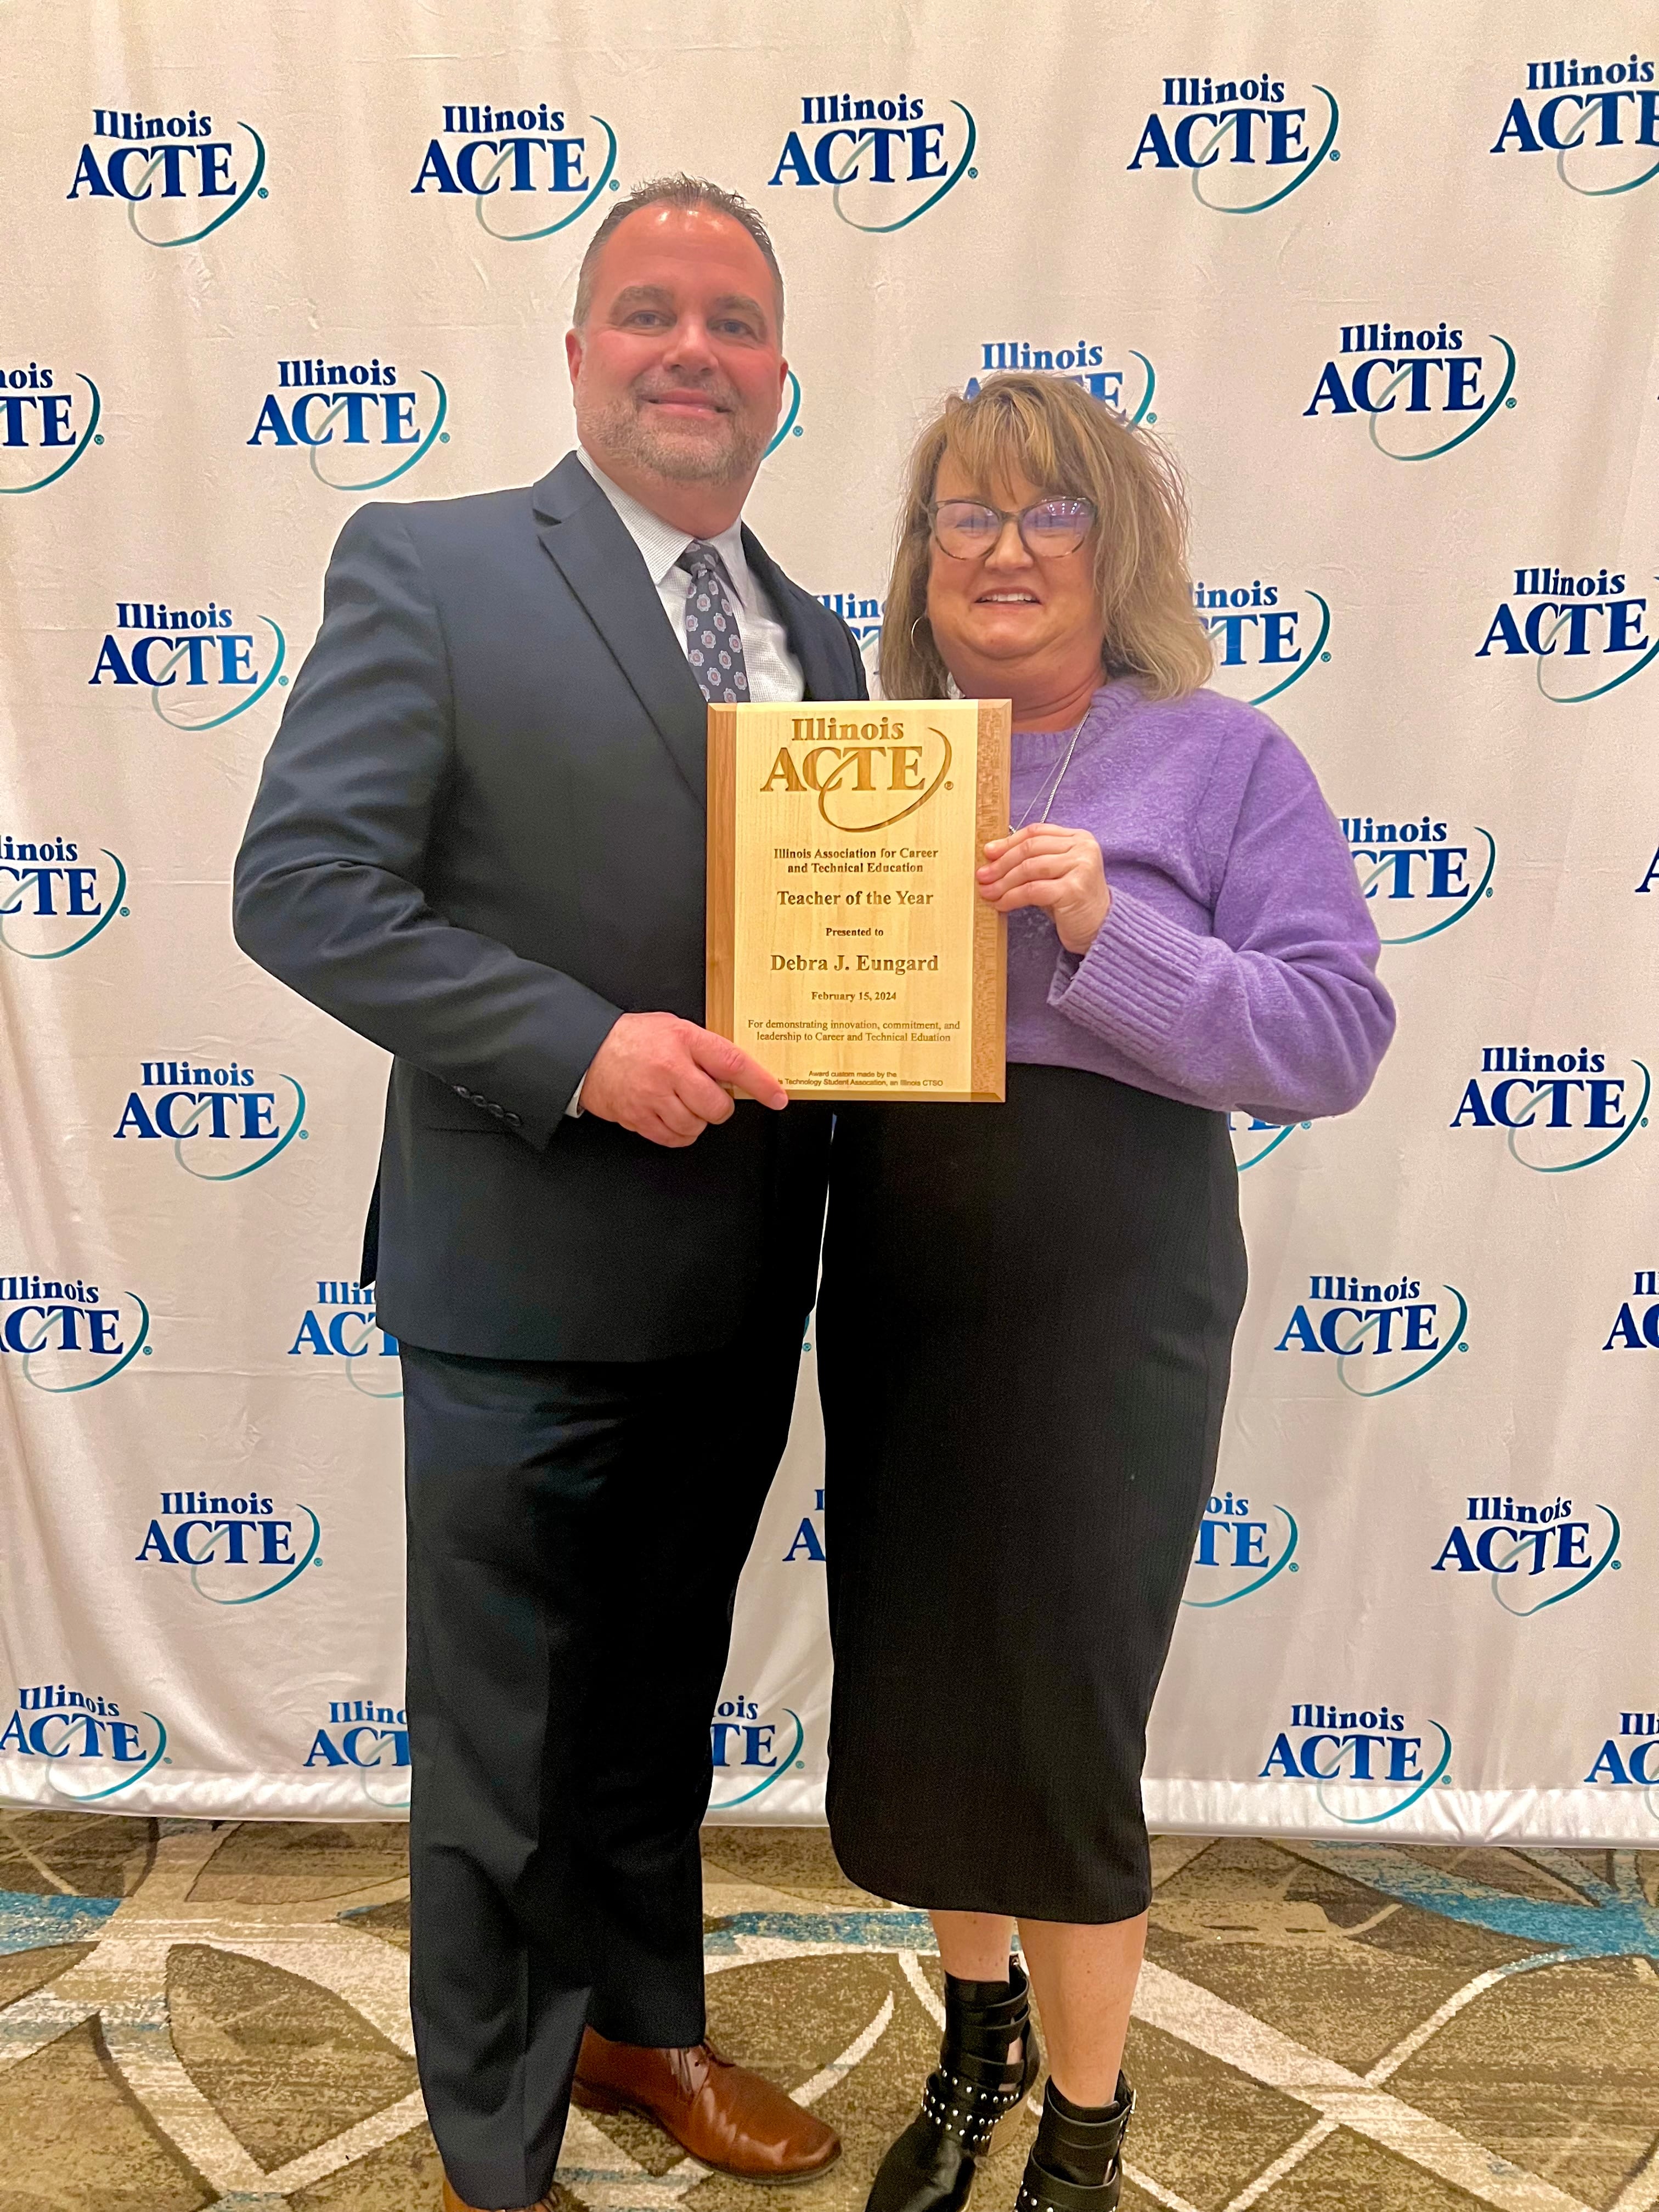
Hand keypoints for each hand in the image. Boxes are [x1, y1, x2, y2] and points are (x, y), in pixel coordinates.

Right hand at [580, 1012, 787, 1147]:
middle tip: (706, 1096)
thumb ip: (705, 1048)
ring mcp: (653, 1097)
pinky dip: (680, 1133)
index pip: (733, 1063)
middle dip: (718, 1107)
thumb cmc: (633, 1039)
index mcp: (684, 1040)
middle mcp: (670, 1069)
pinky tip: (671, 1116)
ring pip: (696, 1126)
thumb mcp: (674, 1028)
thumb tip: (736, 1073)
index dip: (760, 1083)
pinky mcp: (639, 1118)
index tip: (777, 1096)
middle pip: (716, 1106)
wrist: (588, 1050)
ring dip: (697, 1120)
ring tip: (682, 1102)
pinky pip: (674, 1139)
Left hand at [977, 823, 1111, 953]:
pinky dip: (1012, 897)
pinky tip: (1001, 904)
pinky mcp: (1074, 889)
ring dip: (1003, 882)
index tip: (988, 853)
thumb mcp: (1055, 875)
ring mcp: (1081, 867)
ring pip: (1029, 868)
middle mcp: (1083, 848)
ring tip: (988, 892)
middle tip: (982, 876)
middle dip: (1001, 863)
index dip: (1009, 842)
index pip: (1036, 832)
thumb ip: (1033, 862)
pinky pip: (1033, 890)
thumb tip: (993, 860)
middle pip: (1031, 848)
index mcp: (1078, 838)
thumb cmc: (1073, 903)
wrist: (1100, 930)